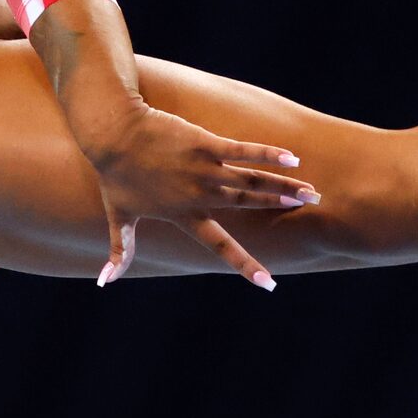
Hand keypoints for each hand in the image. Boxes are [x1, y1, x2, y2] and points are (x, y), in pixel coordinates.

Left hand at [84, 102, 319, 290]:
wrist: (113, 133)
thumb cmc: (114, 174)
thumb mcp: (118, 216)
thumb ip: (120, 250)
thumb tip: (105, 283)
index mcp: (184, 214)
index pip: (218, 246)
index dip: (244, 265)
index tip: (268, 284)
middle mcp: (199, 194)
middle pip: (247, 204)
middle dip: (280, 207)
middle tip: (312, 209)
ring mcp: (204, 168)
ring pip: (251, 181)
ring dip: (283, 186)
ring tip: (310, 192)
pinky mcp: (205, 143)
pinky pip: (243, 151)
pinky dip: (268, 154)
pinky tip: (291, 158)